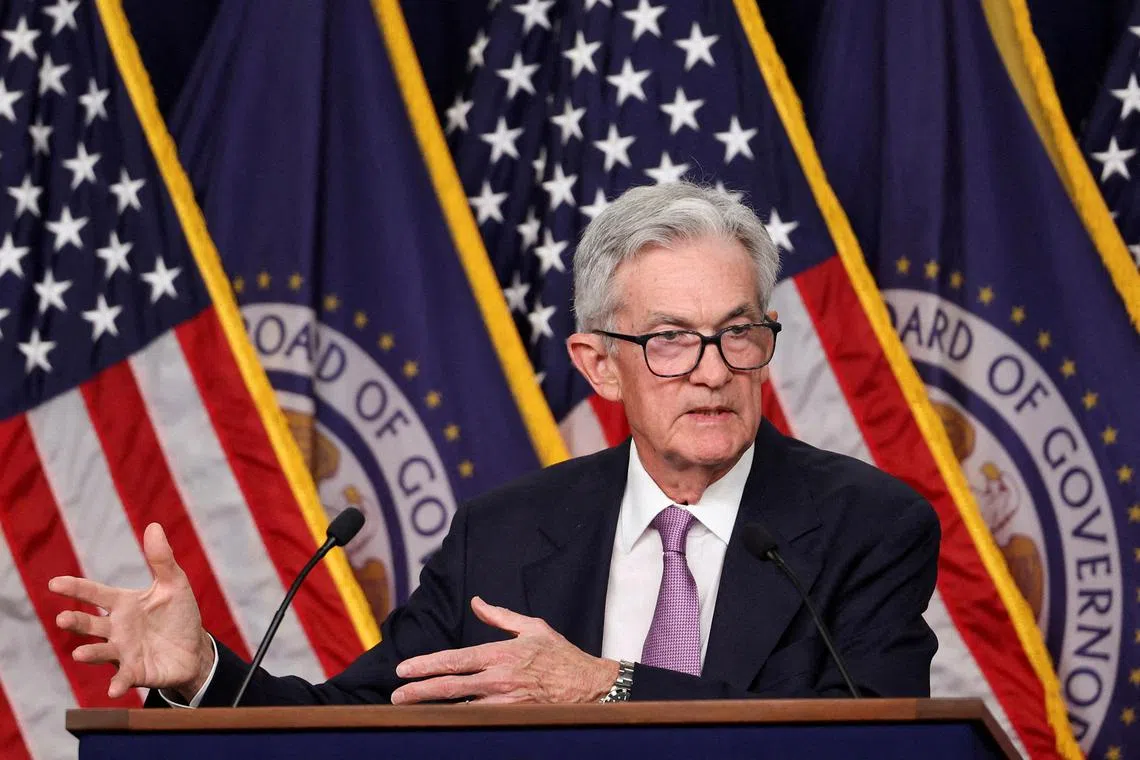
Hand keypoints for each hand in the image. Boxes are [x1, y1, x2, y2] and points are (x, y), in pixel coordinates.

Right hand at [48, 523, 213, 700]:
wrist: (195, 648)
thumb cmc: (178, 615)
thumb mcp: (174, 584)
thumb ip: (161, 559)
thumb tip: (154, 526)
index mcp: (123, 604)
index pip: (94, 594)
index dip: (75, 588)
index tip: (55, 583)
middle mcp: (117, 629)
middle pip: (90, 625)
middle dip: (76, 622)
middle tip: (63, 618)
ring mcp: (123, 652)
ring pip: (101, 652)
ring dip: (90, 653)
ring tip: (79, 653)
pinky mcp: (136, 672)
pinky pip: (123, 678)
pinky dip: (118, 684)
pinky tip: (114, 689)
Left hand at [391, 597, 618, 704]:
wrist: (588, 687)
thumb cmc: (561, 656)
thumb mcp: (533, 627)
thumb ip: (500, 616)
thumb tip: (477, 603)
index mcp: (500, 655)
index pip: (454, 661)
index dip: (425, 665)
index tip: (403, 670)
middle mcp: (498, 680)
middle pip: (450, 689)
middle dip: (419, 692)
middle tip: (397, 696)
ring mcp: (504, 703)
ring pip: (460, 709)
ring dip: (433, 709)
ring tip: (410, 710)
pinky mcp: (512, 718)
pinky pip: (478, 721)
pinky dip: (458, 720)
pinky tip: (441, 721)